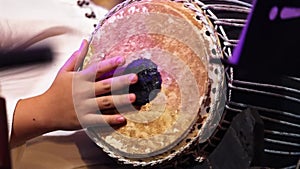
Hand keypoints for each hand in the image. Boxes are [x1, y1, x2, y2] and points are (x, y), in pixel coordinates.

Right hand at [10, 40, 136, 146]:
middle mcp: (83, 92)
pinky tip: (122, 118)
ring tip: (133, 98)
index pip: (97, 69)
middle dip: (121, 81)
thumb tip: (85, 42)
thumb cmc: (56, 90)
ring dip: (120, 100)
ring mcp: (84, 106)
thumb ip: (76, 57)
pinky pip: (100, 120)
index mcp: (80, 79)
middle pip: (105, 85)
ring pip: (105, 102)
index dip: (110, 64)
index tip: (122, 59)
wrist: (44, 112)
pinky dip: (111, 119)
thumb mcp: (64, 71)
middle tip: (134, 78)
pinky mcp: (84, 120)